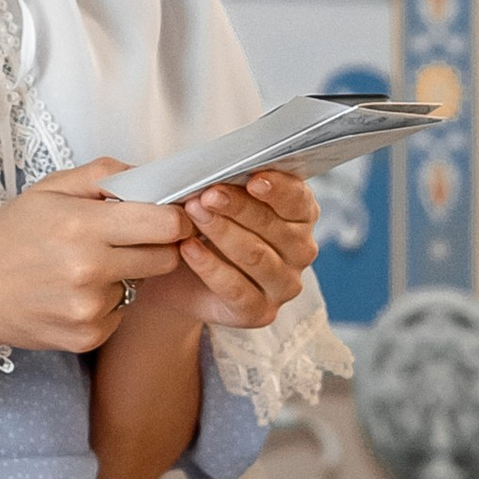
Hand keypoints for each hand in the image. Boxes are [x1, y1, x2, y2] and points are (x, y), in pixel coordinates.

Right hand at [0, 162, 185, 354]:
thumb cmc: (9, 236)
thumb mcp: (48, 189)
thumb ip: (102, 174)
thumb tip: (148, 175)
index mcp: (81, 225)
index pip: (164, 224)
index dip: (175, 218)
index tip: (169, 216)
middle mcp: (89, 270)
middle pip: (165, 259)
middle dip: (156, 246)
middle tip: (128, 239)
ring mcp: (89, 308)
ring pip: (140, 286)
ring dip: (123, 274)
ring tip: (82, 268)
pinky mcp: (87, 338)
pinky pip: (120, 313)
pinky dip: (105, 302)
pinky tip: (72, 293)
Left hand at [133, 170, 319, 334]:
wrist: (178, 274)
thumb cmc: (203, 223)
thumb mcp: (214, 198)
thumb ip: (223, 182)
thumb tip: (209, 167)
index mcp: (299, 215)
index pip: (298, 199)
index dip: (278, 188)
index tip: (252, 177)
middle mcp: (300, 251)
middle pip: (273, 226)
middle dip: (238, 206)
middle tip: (206, 193)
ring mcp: (284, 285)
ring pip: (256, 256)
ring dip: (222, 232)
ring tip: (192, 212)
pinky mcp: (261, 312)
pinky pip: (237, 289)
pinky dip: (210, 266)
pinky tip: (188, 248)